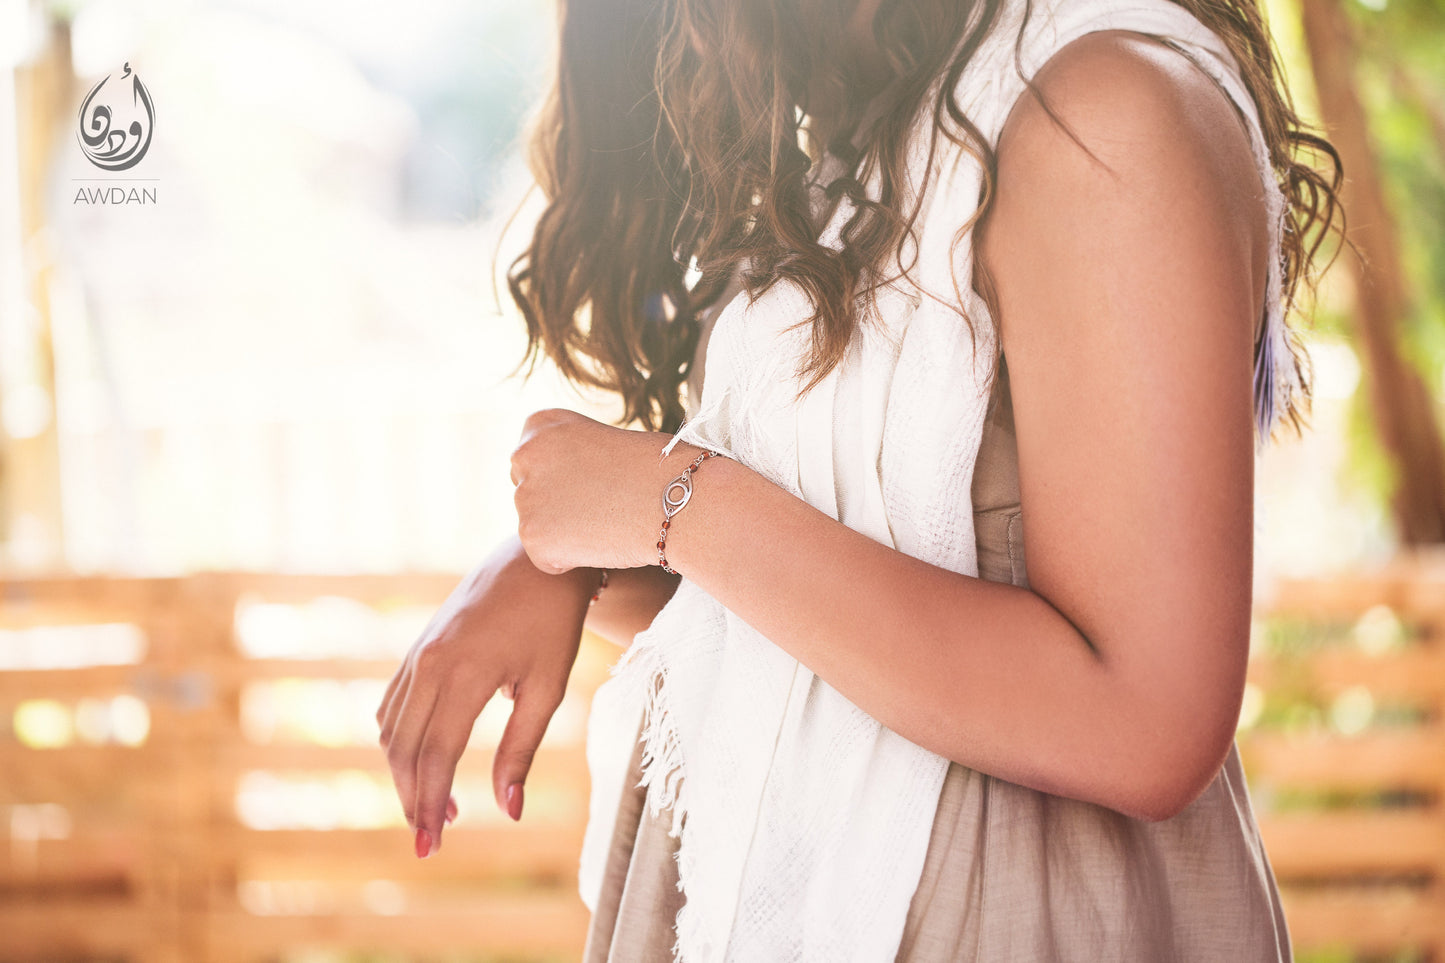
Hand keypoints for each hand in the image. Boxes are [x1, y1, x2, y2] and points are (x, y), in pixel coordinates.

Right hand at [375, 535, 597, 856]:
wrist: (538, 558)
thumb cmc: (553, 622)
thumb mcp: (548, 687)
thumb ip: (522, 750)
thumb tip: (508, 812)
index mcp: (464, 674)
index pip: (435, 757)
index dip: (429, 806)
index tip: (432, 848)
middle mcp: (430, 663)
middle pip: (404, 750)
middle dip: (411, 800)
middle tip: (428, 842)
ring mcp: (418, 653)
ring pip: (391, 729)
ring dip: (404, 774)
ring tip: (433, 808)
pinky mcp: (418, 647)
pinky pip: (393, 704)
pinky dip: (399, 741)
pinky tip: (421, 762)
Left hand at [510, 408, 703, 573]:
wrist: (681, 499)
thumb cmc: (658, 469)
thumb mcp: (603, 442)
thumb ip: (571, 457)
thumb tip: (557, 489)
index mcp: (542, 425)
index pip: (534, 462)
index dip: (567, 477)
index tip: (597, 479)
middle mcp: (524, 455)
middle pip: (530, 494)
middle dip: (558, 505)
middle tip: (603, 506)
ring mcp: (526, 498)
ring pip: (538, 528)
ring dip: (566, 533)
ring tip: (608, 522)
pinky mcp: (534, 538)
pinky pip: (547, 560)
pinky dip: (571, 562)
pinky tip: (602, 544)